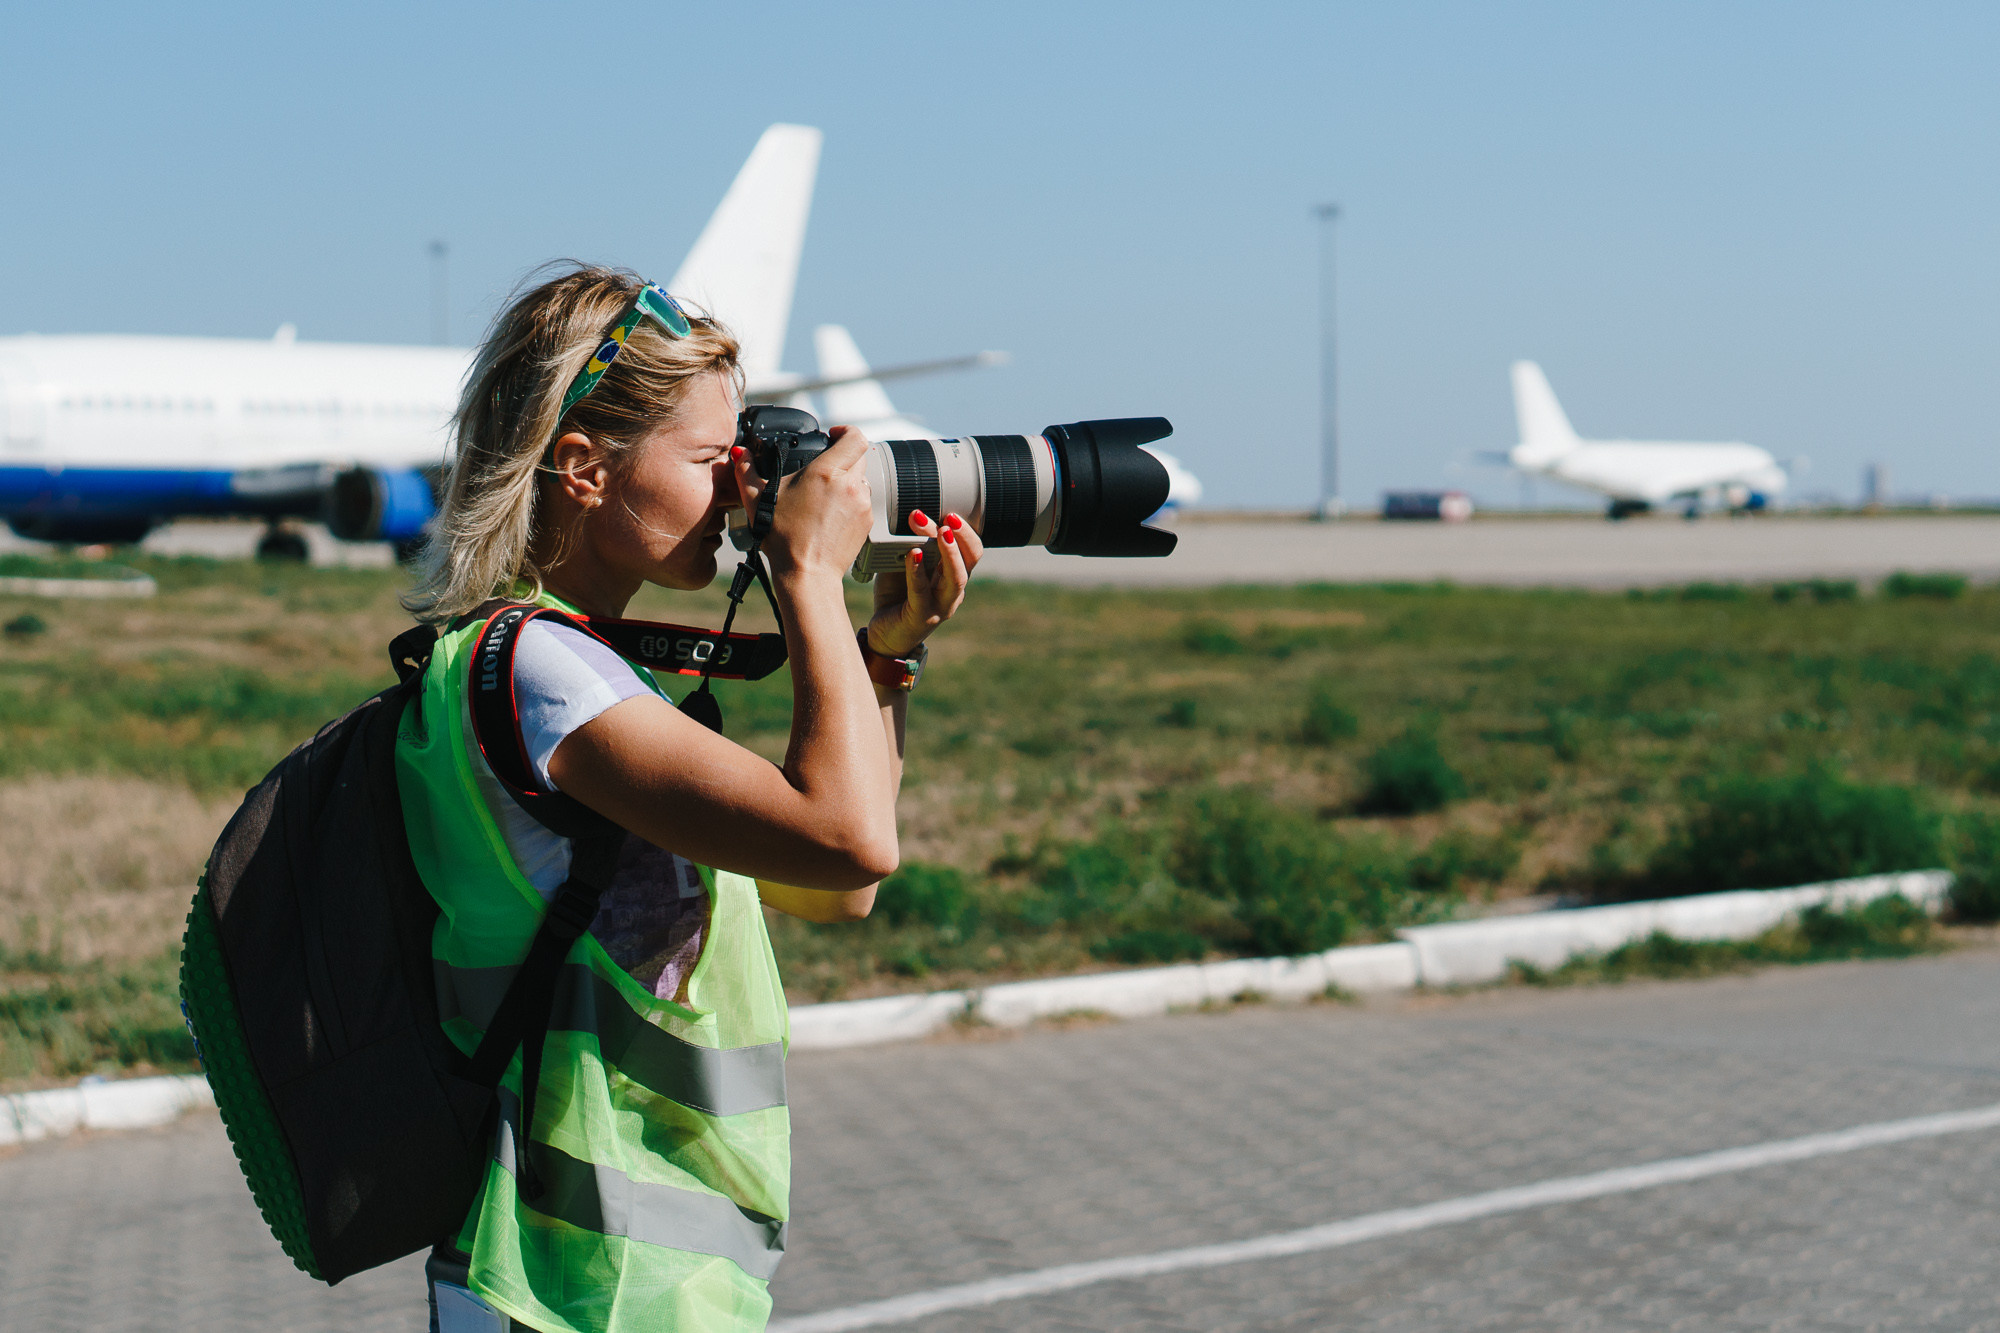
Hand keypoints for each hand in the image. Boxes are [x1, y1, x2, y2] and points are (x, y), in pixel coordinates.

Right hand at [737, 426, 874, 580]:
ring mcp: (862, 504)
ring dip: (847, 480)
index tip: (833, 435)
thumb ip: (745, 470)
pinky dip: (851, 501)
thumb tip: (740, 454)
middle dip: (843, 456)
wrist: (807, 574)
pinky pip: (863, 501)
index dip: (846, 431)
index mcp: (827, 472)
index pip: (855, 437)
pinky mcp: (867, 521)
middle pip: (858, 456)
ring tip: (824, 493)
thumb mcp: (757, 500)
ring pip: (861, 479)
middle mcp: (850, 485)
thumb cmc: (783, 538)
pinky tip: (830, 513)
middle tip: (823, 466)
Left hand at [868, 508, 981, 656]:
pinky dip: (917, 571)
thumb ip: (911, 544)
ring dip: (950, 552)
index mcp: (953, 574)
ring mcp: (941, 606)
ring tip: (940, 532)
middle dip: (963, 536)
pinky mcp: (922, 617)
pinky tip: (912, 555)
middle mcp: (953, 590)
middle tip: (949, 518)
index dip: (964, 529)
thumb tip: (910, 517)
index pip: (970, 548)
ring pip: (956, 578)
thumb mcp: (905, 564)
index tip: (947, 510)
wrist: (885, 634)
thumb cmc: (897, 596)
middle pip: (971, 560)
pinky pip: (922, 592)